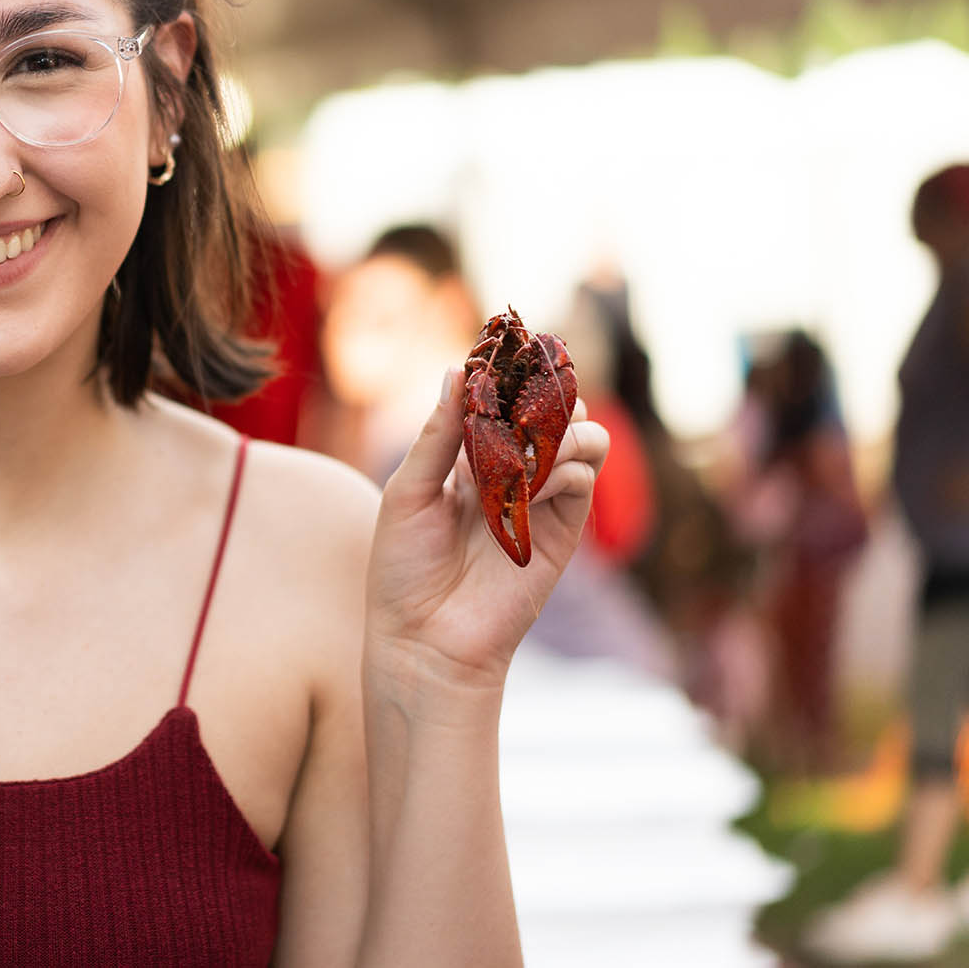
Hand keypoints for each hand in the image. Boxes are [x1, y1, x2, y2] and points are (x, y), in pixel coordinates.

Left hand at [365, 368, 609, 699]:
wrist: (426, 639)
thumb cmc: (403, 567)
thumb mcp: (408, 490)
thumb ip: (438, 434)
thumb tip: (457, 370)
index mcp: (466, 458)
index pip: (501, 401)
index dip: (509, 374)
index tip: (507, 345)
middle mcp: (509, 473)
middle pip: (549, 410)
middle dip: (545, 392)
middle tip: (527, 391)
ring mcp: (539, 500)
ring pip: (579, 437)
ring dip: (561, 426)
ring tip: (531, 444)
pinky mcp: (563, 531)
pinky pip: (581, 479)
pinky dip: (564, 466)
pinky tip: (534, 483)